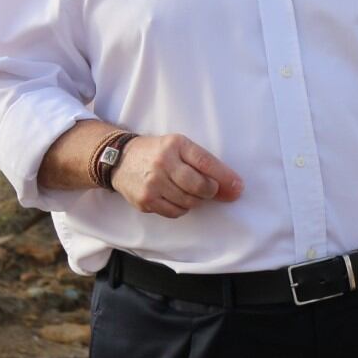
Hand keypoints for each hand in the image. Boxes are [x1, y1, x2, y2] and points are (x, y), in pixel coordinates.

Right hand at [110, 134, 243, 217]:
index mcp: (176, 145)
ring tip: (187, 190)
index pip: (206, 163)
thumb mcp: (179, 147)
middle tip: (209, 190)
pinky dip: (181, 208)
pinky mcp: (145, 200)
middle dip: (210, 191)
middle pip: (199, 186)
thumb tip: (233, 187)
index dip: (225, 178)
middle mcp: (163, 162)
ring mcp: (152, 183)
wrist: (120, 159)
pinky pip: (175, 212)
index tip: (237, 188)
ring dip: (195, 200)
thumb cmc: (157, 152)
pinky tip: (175, 197)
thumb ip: (204, 164)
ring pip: (189, 202)